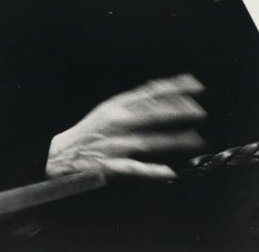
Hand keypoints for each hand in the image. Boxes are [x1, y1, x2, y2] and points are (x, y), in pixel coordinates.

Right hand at [45, 74, 207, 181]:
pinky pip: (134, 169)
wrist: (58, 155)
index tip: (195, 85)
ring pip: (149, 141)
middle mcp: (116, 122)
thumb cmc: (89, 132)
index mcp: (116, 106)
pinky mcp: (110, 165)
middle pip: (152, 114)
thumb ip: (134, 102)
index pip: (149, 92)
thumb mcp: (110, 109)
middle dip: (178, 111)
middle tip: (200, 111)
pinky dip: (152, 171)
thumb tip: (162, 93)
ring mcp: (114, 144)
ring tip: (196, 140)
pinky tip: (168, 173)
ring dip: (174, 140)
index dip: (174, 87)